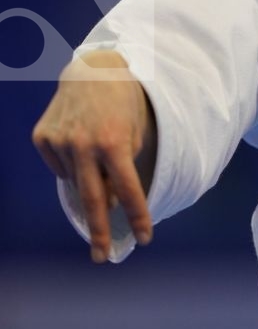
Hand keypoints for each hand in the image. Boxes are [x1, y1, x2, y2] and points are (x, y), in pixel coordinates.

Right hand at [31, 50, 156, 261]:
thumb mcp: (137, 132)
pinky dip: (73, 165)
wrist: (93, 70)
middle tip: (102, 257)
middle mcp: (84, 144)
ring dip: (90, 181)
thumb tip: (108, 203)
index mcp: (114, 141)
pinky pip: (60, 168)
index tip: (145, 239)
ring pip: (76, 183)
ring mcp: (59, 141)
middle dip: (100, 232)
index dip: (139, 216)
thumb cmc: (124, 105)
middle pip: (94, 201)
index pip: (129, 190)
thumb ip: (124, 168)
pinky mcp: (42, 137)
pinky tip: (79, 145)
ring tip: (97, 154)